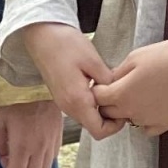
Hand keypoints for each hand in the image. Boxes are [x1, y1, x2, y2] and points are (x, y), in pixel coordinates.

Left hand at [0, 99, 60, 167]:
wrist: (36, 81)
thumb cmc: (14, 98)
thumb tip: (4, 155)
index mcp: (22, 145)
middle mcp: (39, 147)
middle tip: (8, 163)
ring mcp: (51, 141)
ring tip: (21, 155)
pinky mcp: (59, 134)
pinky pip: (52, 157)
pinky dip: (42, 160)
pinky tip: (33, 148)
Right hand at [21, 22, 122, 140]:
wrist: (43, 36)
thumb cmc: (66, 45)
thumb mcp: (93, 60)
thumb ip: (107, 80)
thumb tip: (118, 92)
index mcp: (77, 101)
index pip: (99, 131)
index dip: (115, 125)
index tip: (125, 107)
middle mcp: (68, 107)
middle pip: (94, 126)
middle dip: (110, 117)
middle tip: (122, 96)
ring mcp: (64, 103)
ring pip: (88, 117)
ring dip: (101, 109)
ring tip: (112, 88)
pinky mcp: (62, 96)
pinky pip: (81, 108)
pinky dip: (93, 103)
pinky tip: (99, 85)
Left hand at [91, 41, 167, 137]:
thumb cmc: (165, 57)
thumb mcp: (136, 57)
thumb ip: (118, 72)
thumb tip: (110, 81)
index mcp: (121, 94)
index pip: (97, 99)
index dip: (99, 90)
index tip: (105, 84)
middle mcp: (131, 112)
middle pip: (109, 113)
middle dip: (110, 102)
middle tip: (122, 88)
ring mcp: (147, 121)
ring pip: (128, 120)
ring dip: (129, 110)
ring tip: (143, 93)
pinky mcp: (164, 125)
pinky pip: (146, 128)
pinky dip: (146, 120)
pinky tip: (153, 106)